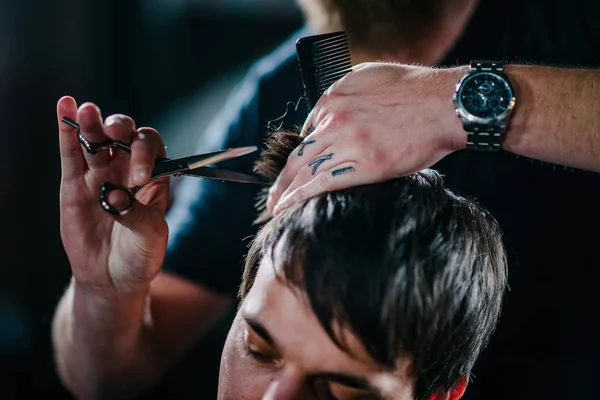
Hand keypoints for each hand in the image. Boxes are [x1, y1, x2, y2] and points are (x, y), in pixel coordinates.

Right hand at [57, 96, 168, 293]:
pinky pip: (71, 154)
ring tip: (87, 110)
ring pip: (96, 141)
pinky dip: (66, 130)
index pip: (152, 149)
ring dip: (92, 124)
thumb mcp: (149, 238)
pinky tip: (65, 107)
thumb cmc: (140, 255)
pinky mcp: (74, 184)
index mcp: (154, 177)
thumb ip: (136, 215)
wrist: (113, 277)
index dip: (145, 154)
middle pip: (124, 137)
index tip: (137, 177)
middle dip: (120, 130)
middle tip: (114, 134)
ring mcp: (100, 174)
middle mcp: (127, 169)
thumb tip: (113, 196)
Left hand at [266, 62, 466, 214]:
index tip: (294, 172)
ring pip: (306, 171)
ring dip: (285, 193)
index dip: (299, 157)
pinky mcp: (367, 164)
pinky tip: (287, 208)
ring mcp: (349, 142)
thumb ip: (342, 94)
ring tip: (275, 208)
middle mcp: (335, 120)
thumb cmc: (413, 89)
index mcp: (333, 99)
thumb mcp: (368, 76)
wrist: (445, 103)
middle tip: (271, 197)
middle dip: (281, 180)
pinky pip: (323, 183)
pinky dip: (300, 197)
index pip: (306, 133)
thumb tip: (325, 115)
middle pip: (298, 156)